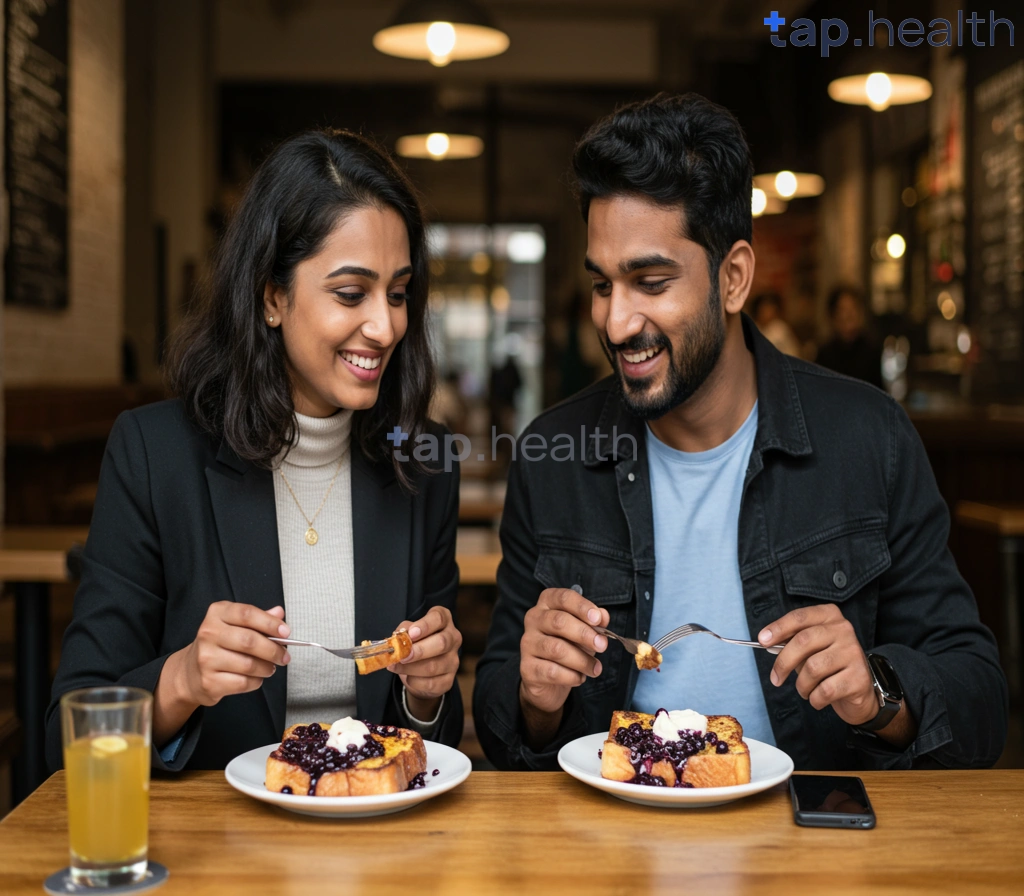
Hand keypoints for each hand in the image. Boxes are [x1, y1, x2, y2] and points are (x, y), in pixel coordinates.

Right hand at [154, 602, 291, 745]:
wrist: (189, 673)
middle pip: (249, 641)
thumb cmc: (219, 645)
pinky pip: (243, 682)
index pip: (247, 613)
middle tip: (284, 657)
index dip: (270, 623)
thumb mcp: (235, 625)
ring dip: (266, 668)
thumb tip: (279, 613)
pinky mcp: (209, 681)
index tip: (286, 632)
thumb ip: (258, 618)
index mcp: (217, 613)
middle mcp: (208, 633)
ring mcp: (206, 658)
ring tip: (270, 668)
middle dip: (273, 650)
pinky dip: (256, 681)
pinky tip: (256, 678)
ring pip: (249, 664)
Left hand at [388, 606, 461, 719]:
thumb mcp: (408, 633)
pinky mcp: (449, 680)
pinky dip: (415, 682)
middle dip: (419, 650)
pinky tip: (408, 677)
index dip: (425, 625)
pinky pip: (431, 683)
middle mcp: (453, 638)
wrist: (420, 671)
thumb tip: (398, 640)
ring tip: (395, 666)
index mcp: (444, 621)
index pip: (439, 618)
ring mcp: (453, 660)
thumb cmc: (415, 644)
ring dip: (410, 668)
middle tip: (402, 655)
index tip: (411, 634)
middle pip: (441, 643)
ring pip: (434, 666)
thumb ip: (403, 633)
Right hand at [519, 587, 609, 716]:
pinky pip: (552, 672)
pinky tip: (580, 677)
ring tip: (596, 668)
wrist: (549, 678)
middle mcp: (534, 619)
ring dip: (582, 660)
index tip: (597, 619)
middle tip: (602, 645)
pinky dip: (572, 676)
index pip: (563, 598)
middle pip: (559, 622)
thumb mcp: (585, 630)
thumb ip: (595, 622)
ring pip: (557, 649)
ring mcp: (528, 643)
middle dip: (584, 634)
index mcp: (547, 603)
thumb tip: (603, 616)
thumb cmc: (569, 645)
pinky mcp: (527, 668)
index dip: (582, 607)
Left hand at [758, 604, 877, 726]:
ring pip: (813, 668)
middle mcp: (844, 630)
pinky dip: (814, 698)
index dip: (778, 628)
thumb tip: (767, 642)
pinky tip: (817, 698)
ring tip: (804, 690)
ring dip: (801, 685)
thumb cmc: (828, 666)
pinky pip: (825, 690)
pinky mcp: (859, 678)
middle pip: (803, 641)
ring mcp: (853, 653)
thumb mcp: (810, 649)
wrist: (860, 691)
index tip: (762, 640)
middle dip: (783, 663)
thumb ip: (792, 642)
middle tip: (775, 678)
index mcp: (829, 616)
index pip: (799, 617)